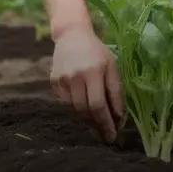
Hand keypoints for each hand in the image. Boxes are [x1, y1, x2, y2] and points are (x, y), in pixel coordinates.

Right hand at [50, 23, 124, 142]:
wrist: (72, 35)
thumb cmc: (97, 52)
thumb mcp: (112, 66)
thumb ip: (116, 91)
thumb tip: (119, 117)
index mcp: (93, 71)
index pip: (98, 105)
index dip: (105, 123)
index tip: (113, 136)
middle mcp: (75, 77)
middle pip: (85, 111)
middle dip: (97, 126)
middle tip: (106, 136)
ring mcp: (62, 80)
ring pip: (74, 110)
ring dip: (87, 121)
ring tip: (98, 126)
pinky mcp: (53, 82)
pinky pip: (65, 104)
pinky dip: (76, 111)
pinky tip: (85, 112)